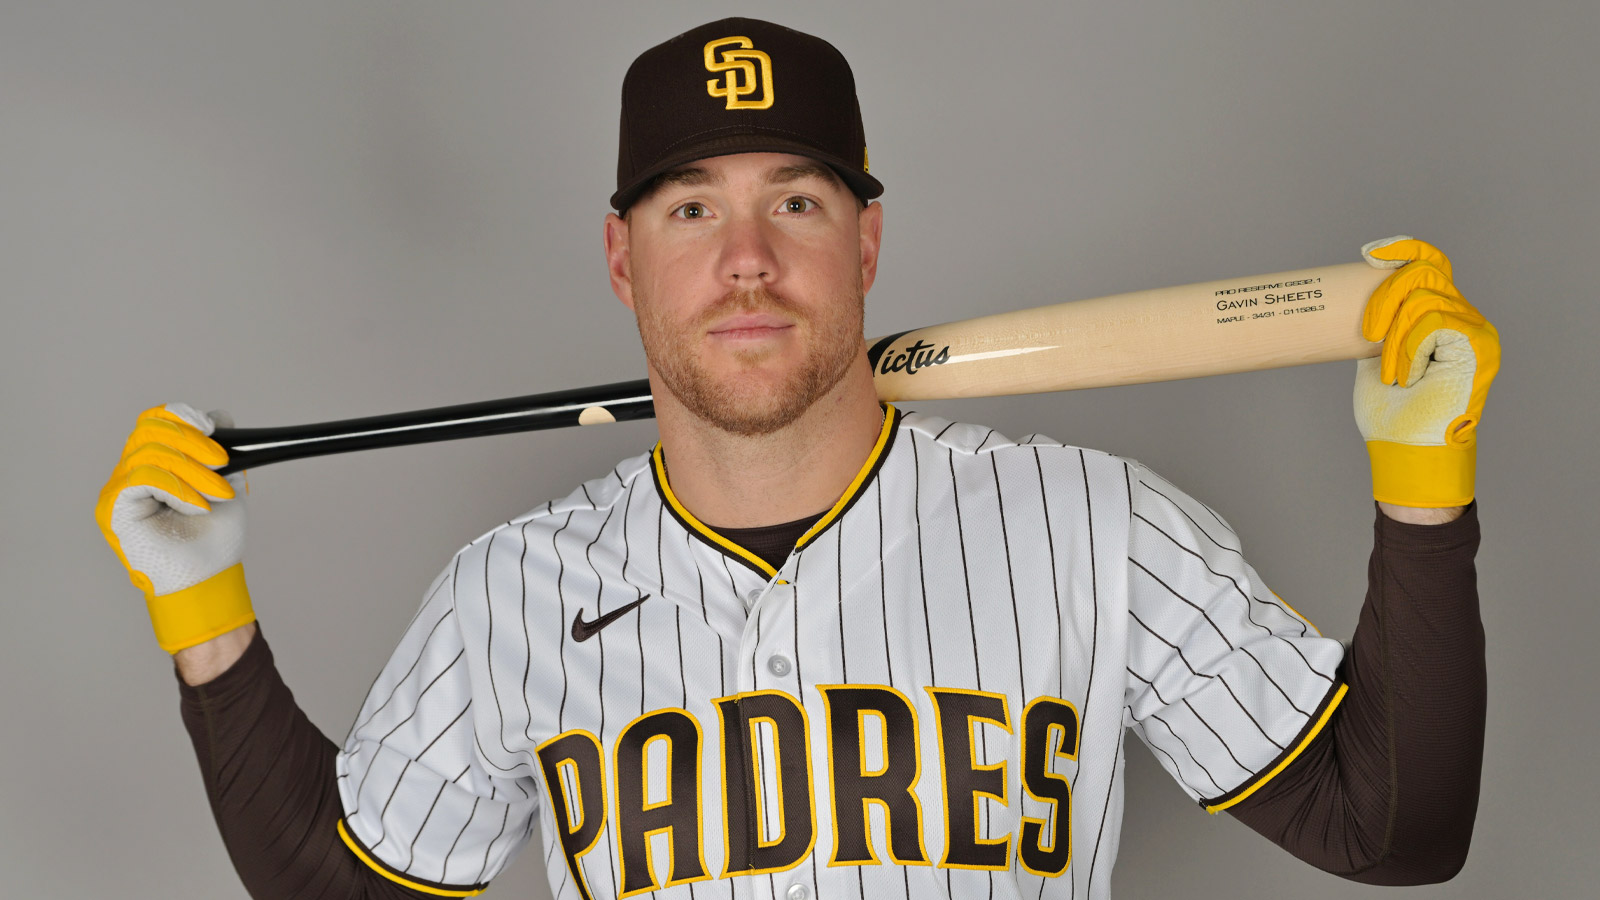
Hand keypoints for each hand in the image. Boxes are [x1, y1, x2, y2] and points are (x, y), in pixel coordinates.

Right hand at [94, 403, 253, 652]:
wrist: (209, 575)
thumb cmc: (214, 536)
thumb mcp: (225, 481)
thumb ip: (218, 449)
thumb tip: (218, 416)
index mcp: (156, 463)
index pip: (155, 421)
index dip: (181, 416)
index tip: (211, 426)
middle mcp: (132, 472)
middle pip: (150, 429)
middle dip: (192, 442)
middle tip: (221, 463)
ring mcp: (120, 489)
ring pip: (150, 452)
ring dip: (191, 471)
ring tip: (214, 495)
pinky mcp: (113, 508)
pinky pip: (142, 478)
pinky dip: (176, 487)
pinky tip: (195, 505)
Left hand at [1354, 236, 1500, 507]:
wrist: (1405, 448)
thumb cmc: (1390, 412)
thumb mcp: (1375, 357)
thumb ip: (1379, 328)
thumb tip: (1354, 303)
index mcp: (1440, 316)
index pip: (1430, 263)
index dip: (1403, 249)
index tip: (1368, 253)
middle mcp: (1463, 317)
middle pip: (1424, 271)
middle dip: (1386, 296)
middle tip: (1369, 333)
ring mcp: (1474, 330)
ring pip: (1424, 298)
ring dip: (1396, 336)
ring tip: (1392, 372)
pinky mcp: (1477, 344)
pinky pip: (1433, 321)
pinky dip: (1410, 346)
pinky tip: (1408, 374)